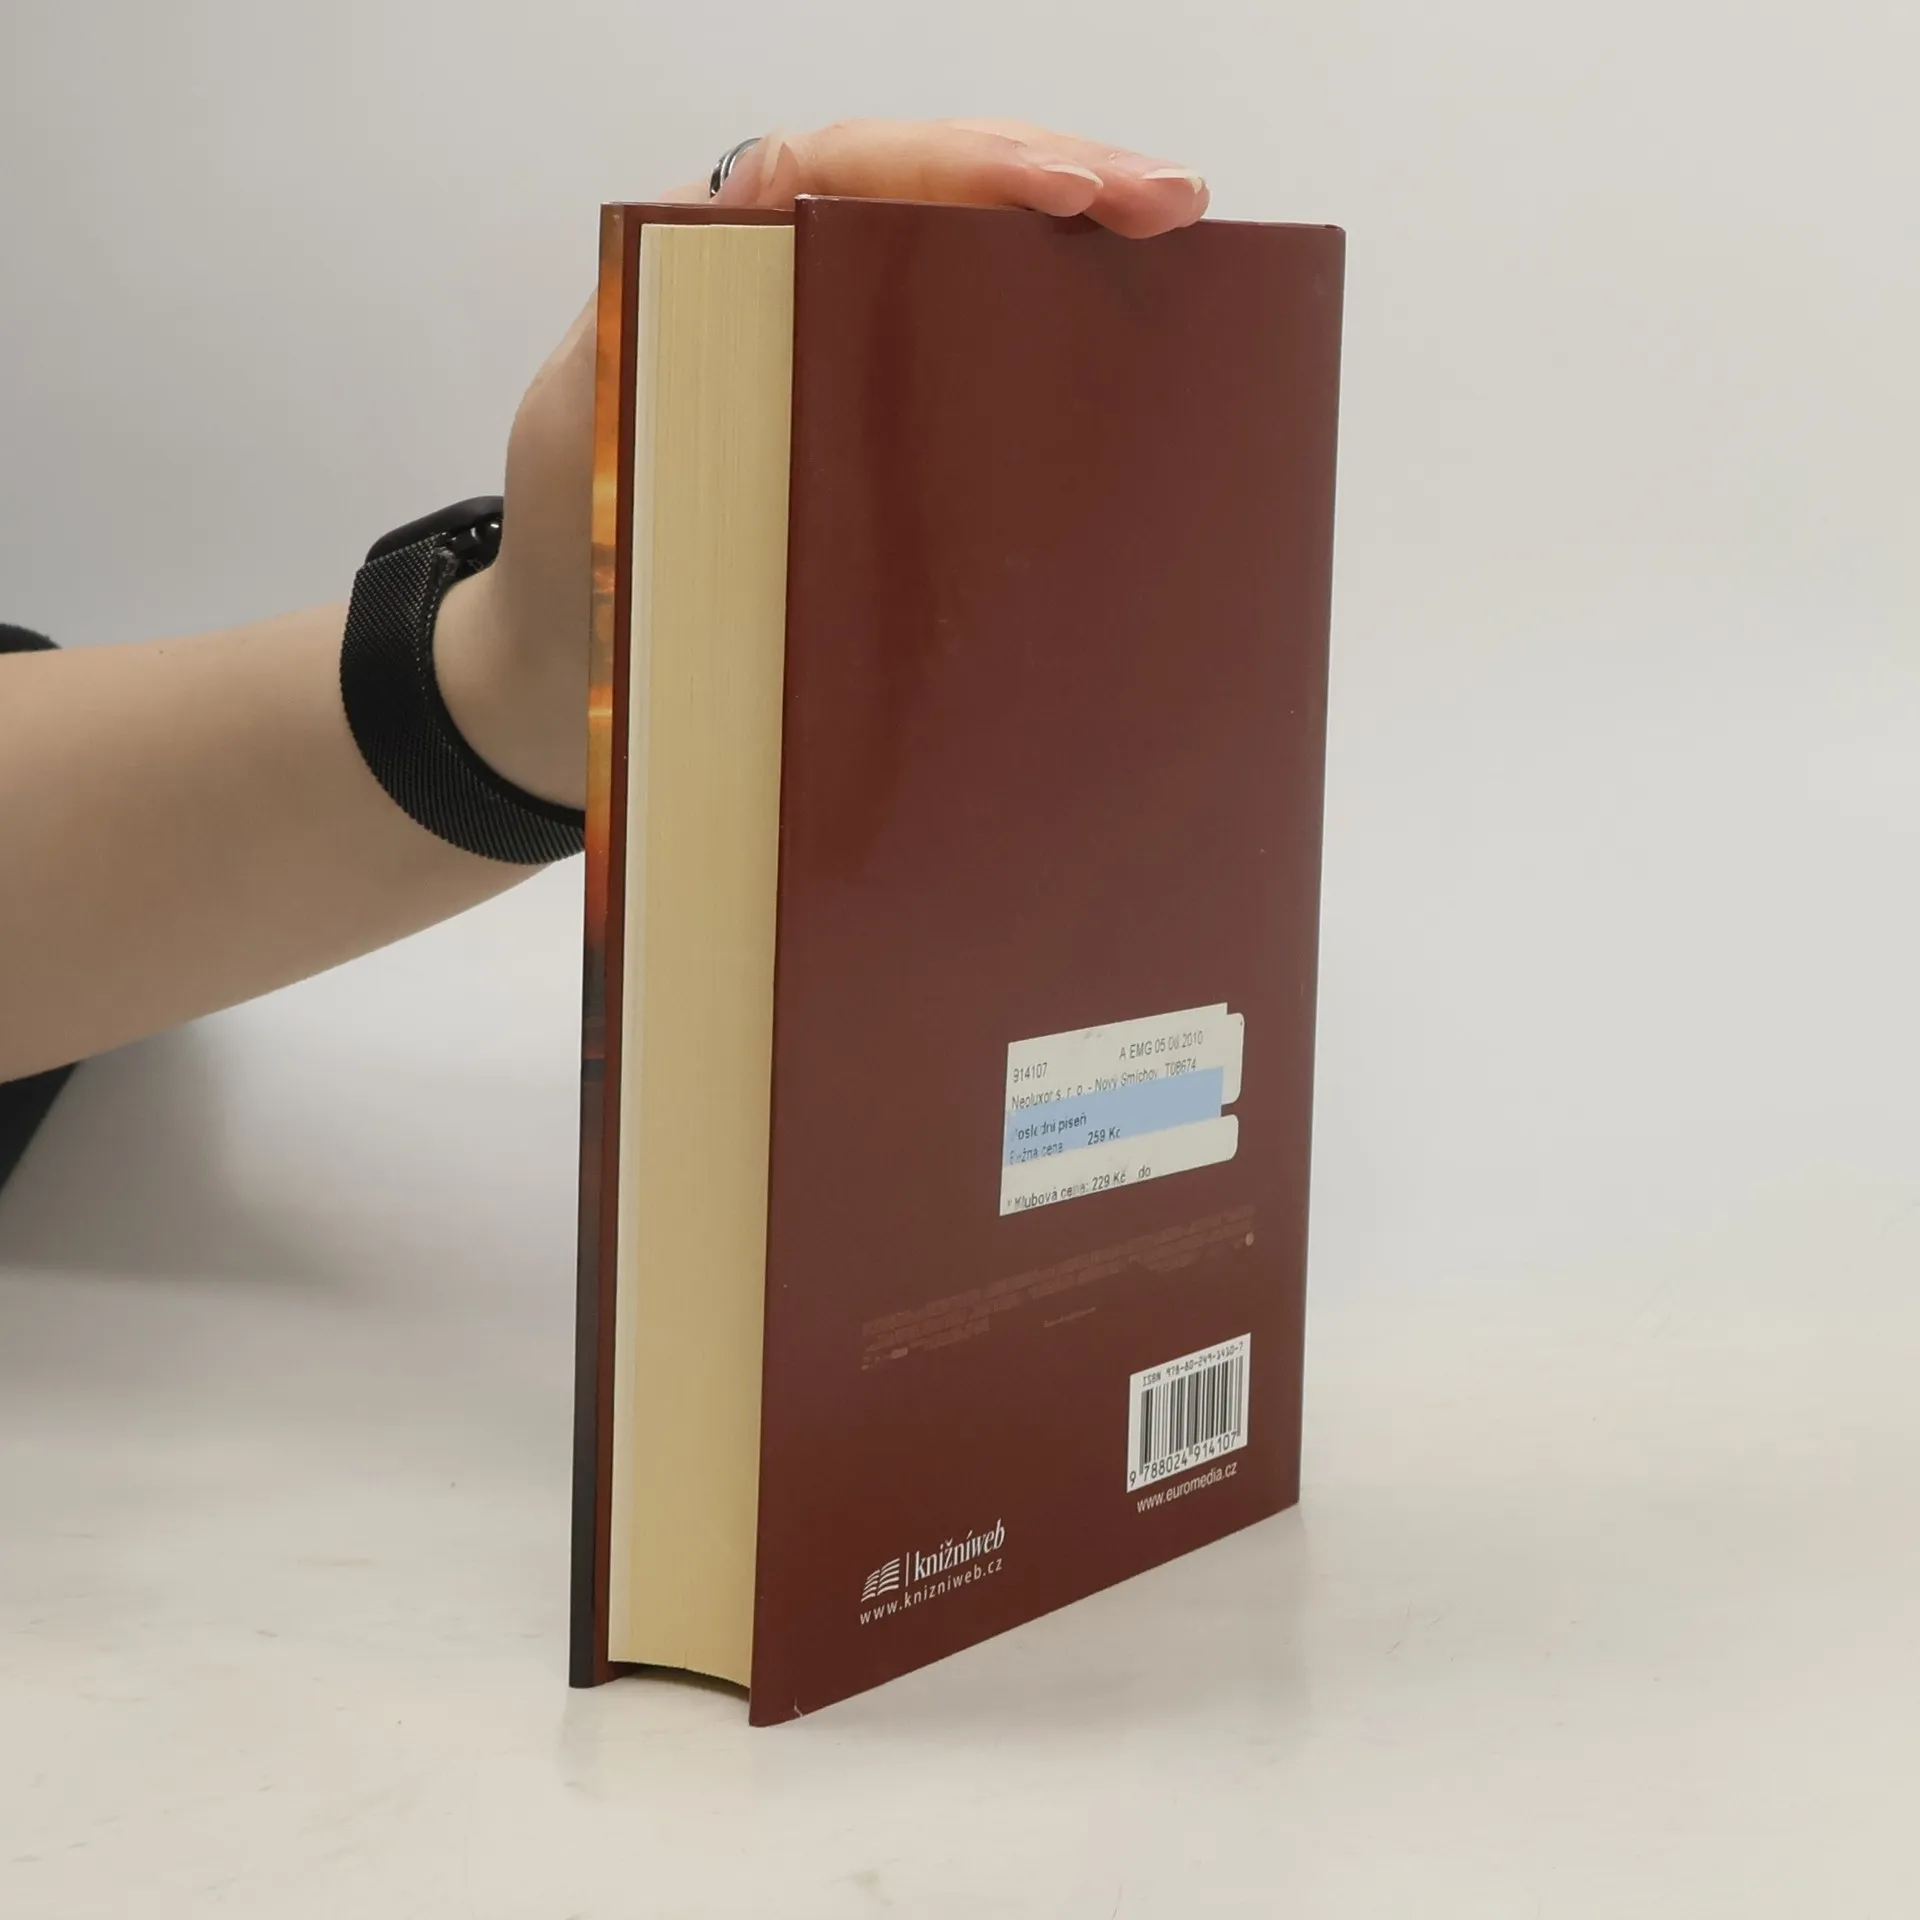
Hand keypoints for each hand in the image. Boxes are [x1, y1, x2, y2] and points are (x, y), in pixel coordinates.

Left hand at [436, 119, 1209, 810]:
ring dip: (1072, 244)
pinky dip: (1046, 333)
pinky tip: (1124, 333)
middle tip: (1174, 200)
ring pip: (966, 259)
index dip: (965, 167)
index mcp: (714, 259)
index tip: (1067, 195)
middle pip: (936, 190)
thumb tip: (776, 286)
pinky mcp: (874, 428)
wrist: (565, 666)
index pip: (851, 168)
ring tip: (1174, 235)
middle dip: (1063, 176)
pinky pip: (967, 354)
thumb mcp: (593, 436)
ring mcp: (841, 353)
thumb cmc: (574, 558)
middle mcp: (789, 284)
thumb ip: (659, 343)